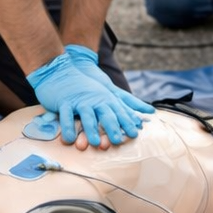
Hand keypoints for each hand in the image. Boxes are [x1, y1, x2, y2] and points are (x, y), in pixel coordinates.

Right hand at [27, 45, 154, 146]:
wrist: (61, 70)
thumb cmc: (86, 85)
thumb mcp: (108, 91)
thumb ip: (129, 102)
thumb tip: (151, 111)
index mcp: (105, 98)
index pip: (118, 111)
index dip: (126, 122)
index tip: (135, 134)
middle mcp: (94, 99)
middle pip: (105, 114)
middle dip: (112, 127)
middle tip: (118, 140)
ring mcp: (79, 100)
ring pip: (86, 116)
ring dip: (91, 129)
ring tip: (95, 142)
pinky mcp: (64, 101)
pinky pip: (66, 116)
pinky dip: (68, 127)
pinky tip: (69, 139)